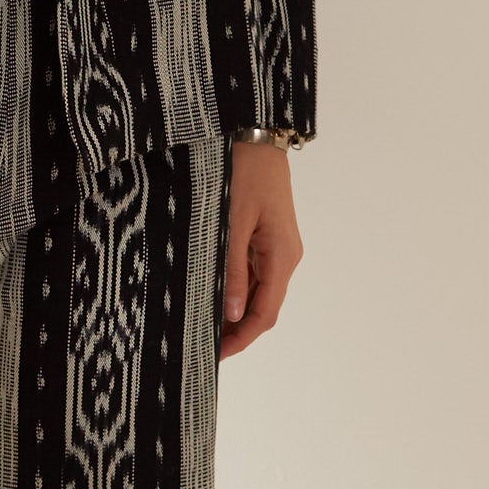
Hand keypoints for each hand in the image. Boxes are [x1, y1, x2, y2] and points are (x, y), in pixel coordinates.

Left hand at [219, 141, 304, 358]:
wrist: (255, 133)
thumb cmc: (243, 170)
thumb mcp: (232, 218)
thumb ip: (234, 267)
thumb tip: (234, 314)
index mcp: (282, 256)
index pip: (265, 314)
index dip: (242, 338)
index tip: (217, 354)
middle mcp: (285, 256)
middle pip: (264, 306)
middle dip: (237, 329)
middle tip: (203, 342)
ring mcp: (277, 245)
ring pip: (259, 289)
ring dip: (236, 309)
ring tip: (204, 321)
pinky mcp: (267, 234)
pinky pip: (254, 269)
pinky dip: (236, 285)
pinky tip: (214, 289)